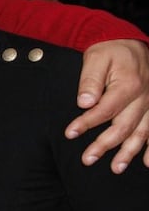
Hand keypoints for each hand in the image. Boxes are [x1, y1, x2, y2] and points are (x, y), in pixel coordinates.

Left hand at [68, 39, 148, 172]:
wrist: (131, 42)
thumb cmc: (111, 51)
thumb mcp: (96, 58)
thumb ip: (90, 80)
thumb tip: (84, 102)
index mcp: (129, 85)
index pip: (105, 110)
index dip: (87, 123)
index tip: (70, 134)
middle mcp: (145, 97)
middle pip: (123, 126)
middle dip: (105, 145)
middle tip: (87, 159)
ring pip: (142, 133)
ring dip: (129, 152)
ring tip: (115, 168)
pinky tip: (146, 162)